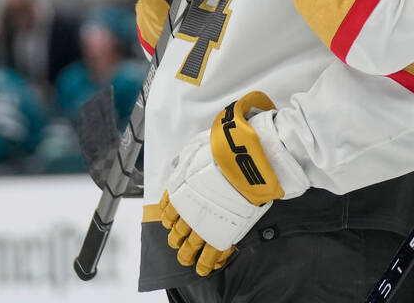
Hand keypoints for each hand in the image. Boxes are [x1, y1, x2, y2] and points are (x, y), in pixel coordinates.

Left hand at [160, 93, 306, 276]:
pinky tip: (213, 264)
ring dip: (191, 255)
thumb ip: (187, 159)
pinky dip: (213, 259)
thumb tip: (179, 163)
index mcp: (181, 190)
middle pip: (179, 232)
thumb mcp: (196, 147)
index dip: (169, 220)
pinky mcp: (224, 230)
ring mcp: (207, 222)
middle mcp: (190, 210)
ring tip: (193, 263)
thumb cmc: (221, 150)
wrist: (244, 159)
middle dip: (178, 241)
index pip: (169, 211)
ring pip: (193, 245)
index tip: (171, 225)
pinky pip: (216, 249)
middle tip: (180, 248)